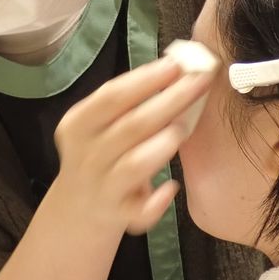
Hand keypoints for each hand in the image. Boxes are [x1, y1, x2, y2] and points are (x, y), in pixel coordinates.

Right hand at [54, 57, 214, 234]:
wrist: (79, 210)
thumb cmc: (102, 155)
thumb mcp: (100, 126)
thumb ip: (129, 102)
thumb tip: (176, 68)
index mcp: (78, 125)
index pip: (111, 97)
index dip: (145, 79)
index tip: (178, 63)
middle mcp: (86, 155)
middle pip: (131, 125)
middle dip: (169, 101)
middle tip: (200, 82)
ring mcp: (102, 187)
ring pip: (134, 165)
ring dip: (162, 144)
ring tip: (185, 129)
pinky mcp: (118, 216)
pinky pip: (140, 210)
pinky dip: (157, 200)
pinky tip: (172, 187)